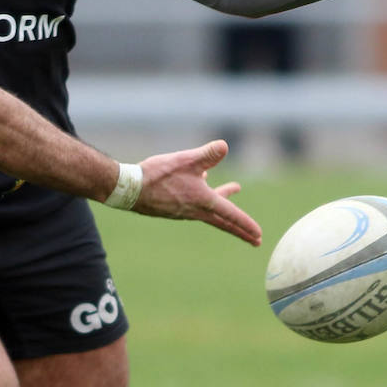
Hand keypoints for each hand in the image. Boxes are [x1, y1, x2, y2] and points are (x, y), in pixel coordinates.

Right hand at [133, 140, 261, 245]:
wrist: (129, 189)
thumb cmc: (157, 175)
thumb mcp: (185, 160)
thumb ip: (207, 155)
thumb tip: (225, 146)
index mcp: (202, 201)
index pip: (230, 214)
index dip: (246, 224)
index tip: (258, 235)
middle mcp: (194, 210)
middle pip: (223, 221)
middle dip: (240, 229)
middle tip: (255, 240)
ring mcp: (182, 211)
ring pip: (209, 209)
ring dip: (223, 204)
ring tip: (234, 188)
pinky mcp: (171, 208)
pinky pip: (193, 203)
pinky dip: (203, 196)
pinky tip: (201, 180)